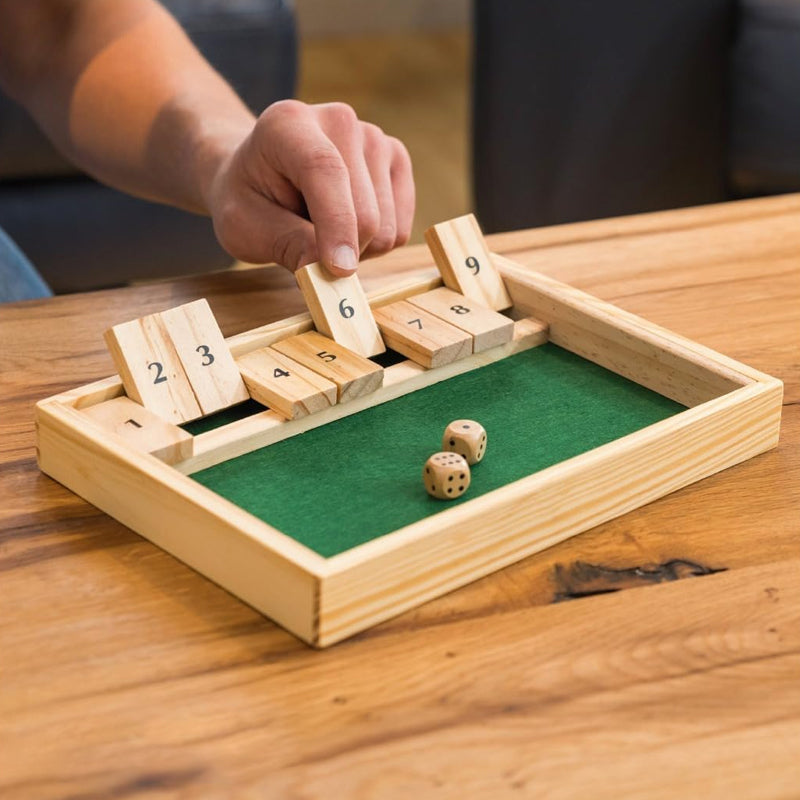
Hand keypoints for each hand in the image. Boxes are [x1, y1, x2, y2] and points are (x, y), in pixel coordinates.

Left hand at [206, 100, 414, 275]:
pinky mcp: (396, 160)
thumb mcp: (245, 226)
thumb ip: (286, 245)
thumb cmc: (249, 199)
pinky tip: (347, 224)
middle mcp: (339, 120)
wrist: (261, 174)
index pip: (325, 171)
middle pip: (365, 212)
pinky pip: (400, 230)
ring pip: (386, 228)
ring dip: (358, 248)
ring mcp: (374, 138)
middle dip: (342, 250)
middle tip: (307, 246)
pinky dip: (376, 243)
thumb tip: (331, 269)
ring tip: (322, 229)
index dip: (337, 224)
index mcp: (288, 123)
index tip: (340, 269)